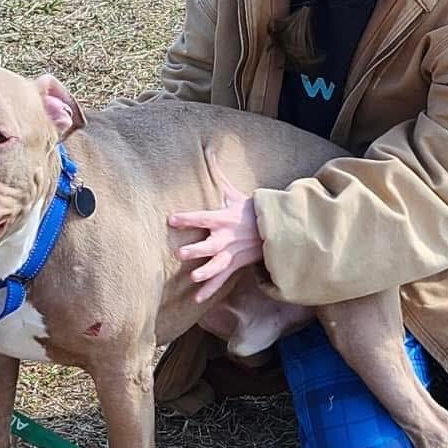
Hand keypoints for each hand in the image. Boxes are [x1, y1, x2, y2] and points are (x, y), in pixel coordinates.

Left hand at [168, 154, 263, 302]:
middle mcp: (227, 237)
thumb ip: (217, 174)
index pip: (203, 217)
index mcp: (225, 218)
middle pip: (211, 244)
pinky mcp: (235, 265)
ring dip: (206, 271)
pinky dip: (209, 290)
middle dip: (197, 248)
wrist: (276, 228)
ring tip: (193, 276)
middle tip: (181, 252)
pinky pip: (221, 280)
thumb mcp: (234, 192)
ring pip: (218, 264)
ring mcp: (232, 253)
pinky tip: (196, 298)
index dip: (188, 218)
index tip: (171, 219)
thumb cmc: (250, 209)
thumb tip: (209, 149)